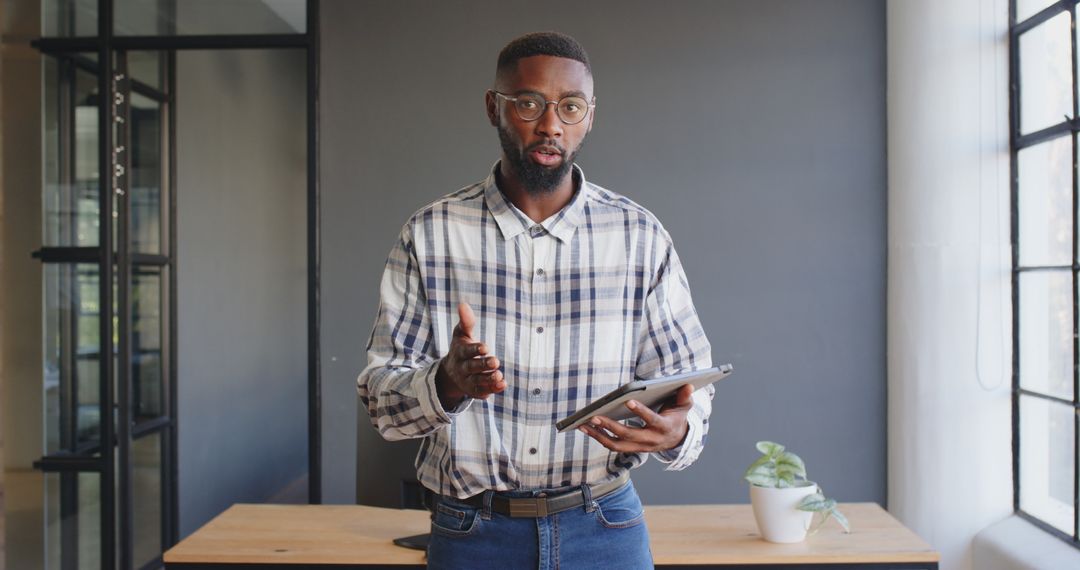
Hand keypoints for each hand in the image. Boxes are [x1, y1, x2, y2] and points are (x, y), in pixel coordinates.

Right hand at [436, 302, 504, 406]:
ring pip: (477, 381)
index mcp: (459, 353)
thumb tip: (463, 304)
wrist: (451, 373)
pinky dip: (492, 389)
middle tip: (496, 361)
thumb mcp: (461, 334)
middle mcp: (462, 368)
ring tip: (499, 375)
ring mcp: (468, 381)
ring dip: (488, 379)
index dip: (475, 350)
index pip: (466, 352)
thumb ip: (465, 322)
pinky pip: (483, 392)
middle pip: (472, 367)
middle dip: (483, 365)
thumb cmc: (461, 348)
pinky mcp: (475, 391)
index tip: (485, 347)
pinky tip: (503, 384)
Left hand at [579, 384, 693, 452]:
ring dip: (599, 435)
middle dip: (611, 426)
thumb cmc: (677, 416)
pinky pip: (613, 446)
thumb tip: (688, 385)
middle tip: (595, 416)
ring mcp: (640, 447)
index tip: (628, 400)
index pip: (652, 420)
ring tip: (584, 424)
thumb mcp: (684, 406)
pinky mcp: (631, 449)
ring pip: (617, 445)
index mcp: (664, 428)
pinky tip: (587, 428)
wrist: (677, 438)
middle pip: (629, 435)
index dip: (641, 412)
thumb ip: (684, 396)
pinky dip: (599, 437)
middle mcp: (651, 440)